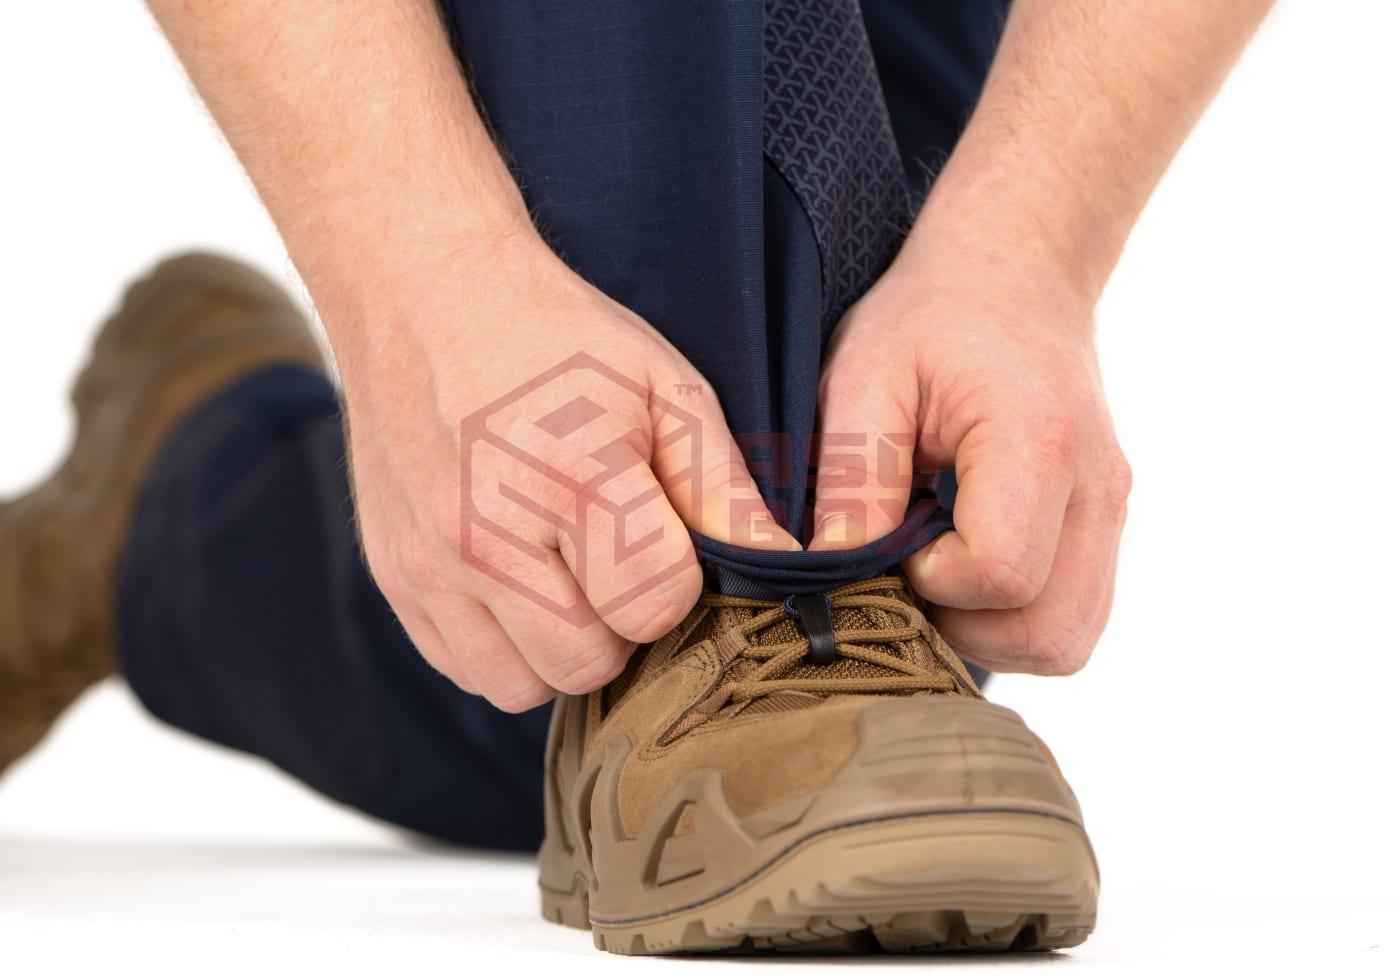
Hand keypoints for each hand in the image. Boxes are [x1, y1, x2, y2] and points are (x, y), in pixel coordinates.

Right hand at [333, 236, 793, 709]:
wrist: (424, 295)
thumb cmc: (557, 339)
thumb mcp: (663, 388)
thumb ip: (722, 485)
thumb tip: (783, 564)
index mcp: (571, 479)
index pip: (653, 607)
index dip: (675, 583)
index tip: (662, 539)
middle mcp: (489, 535)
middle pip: (587, 664)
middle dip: (619, 626)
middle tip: (616, 561)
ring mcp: (431, 563)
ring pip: (521, 685)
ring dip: (558, 648)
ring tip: (565, 576)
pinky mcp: (393, 577)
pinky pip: (464, 667)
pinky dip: (500, 645)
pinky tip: (515, 581)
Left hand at [812, 235, 1131, 675]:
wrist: (1017, 266)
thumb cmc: (934, 314)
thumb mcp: (865, 373)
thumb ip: (851, 476)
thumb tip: (832, 572)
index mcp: (1037, 443)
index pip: (1002, 574)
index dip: (933, 581)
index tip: (894, 538)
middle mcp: (1097, 488)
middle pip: (1048, 633)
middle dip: (961, 627)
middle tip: (908, 571)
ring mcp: (1111, 511)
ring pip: (1067, 639)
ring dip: (990, 633)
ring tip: (935, 571)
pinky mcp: (1104, 524)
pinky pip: (1073, 615)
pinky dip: (1015, 617)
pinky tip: (966, 567)